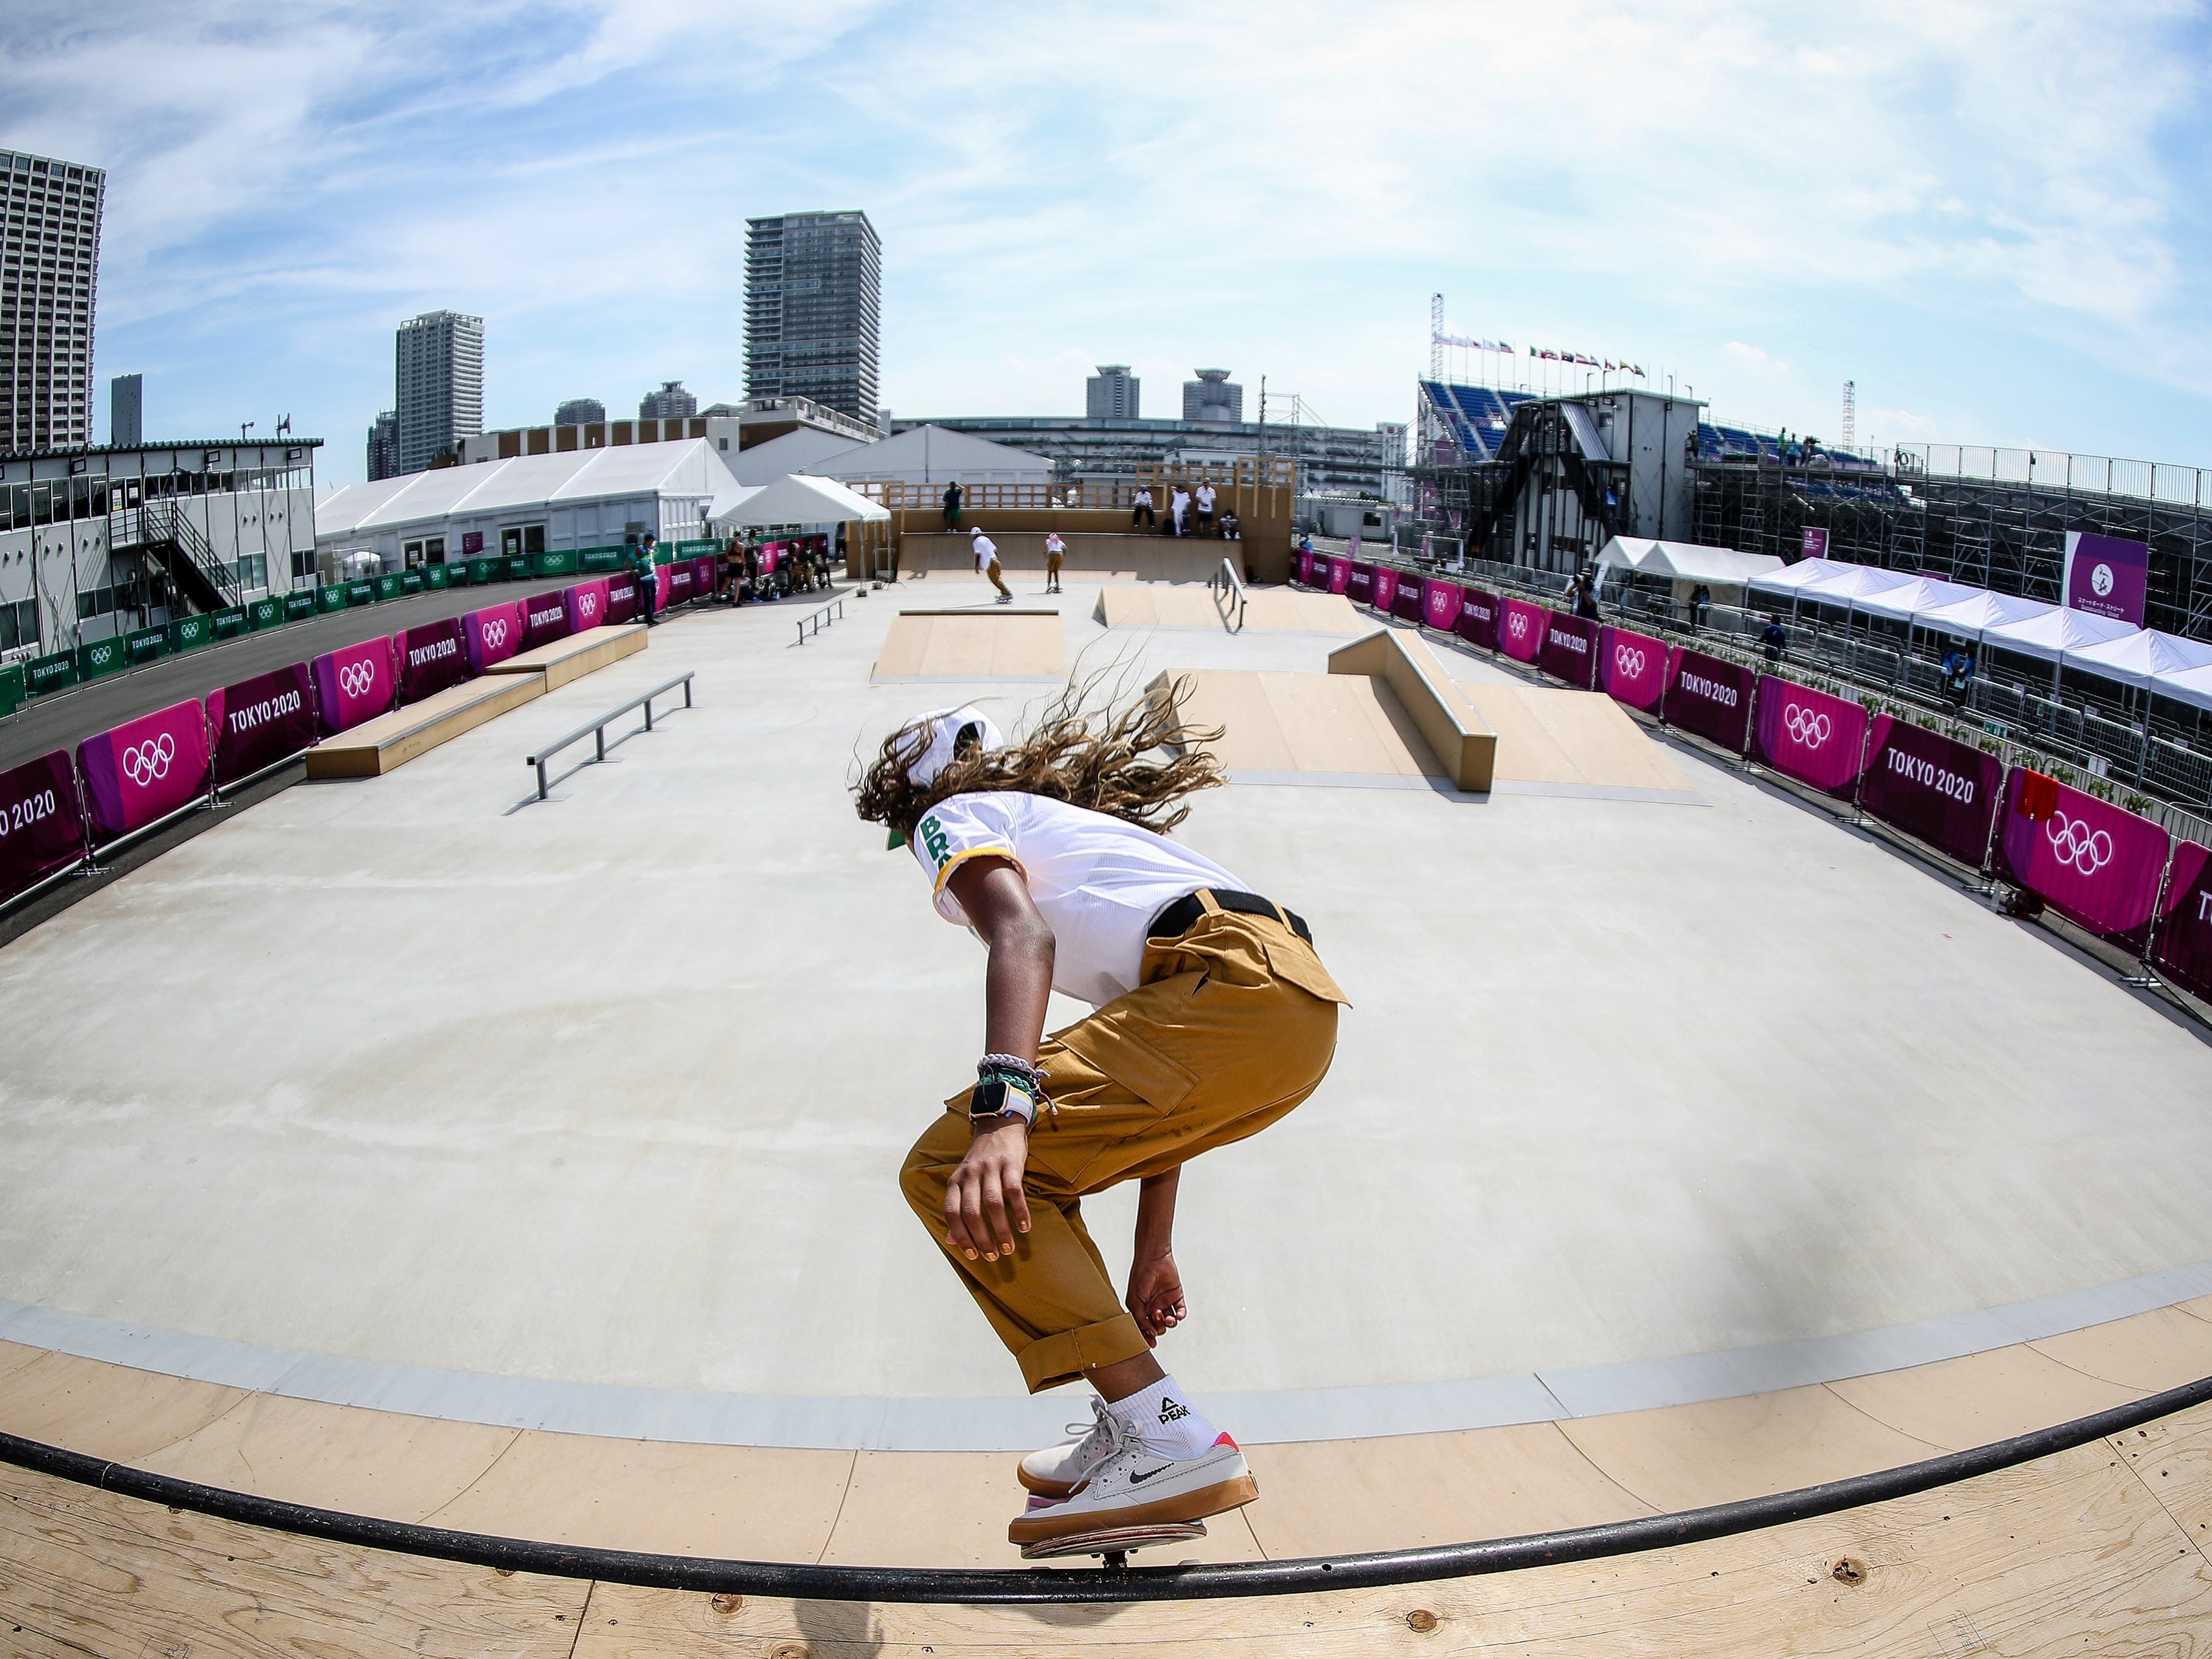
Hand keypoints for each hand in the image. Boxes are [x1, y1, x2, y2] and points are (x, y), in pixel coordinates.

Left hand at [946, 1120, 1031, 1262]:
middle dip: (981, 1238)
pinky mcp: (1010, 1163)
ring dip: (1001, 1230)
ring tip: (1008, 1248)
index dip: (960, 1236)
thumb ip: (957, 1208)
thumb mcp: (963, 1181)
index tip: (972, 1255)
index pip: (951, 1213)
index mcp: (955, 1181)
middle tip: (993, 1256)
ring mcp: (990, 1168)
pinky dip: (1020, 1211)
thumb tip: (951, 1241)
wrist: (998, 1125)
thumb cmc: (980, 1160)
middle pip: (971, 1212)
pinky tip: (1025, 1227)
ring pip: (992, 1204)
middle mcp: (970, 1175)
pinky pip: (1014, 1191)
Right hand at [1125, 1251, 1186, 1343]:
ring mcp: (1165, 1303)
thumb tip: (1149, 1333)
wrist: (1153, 1259)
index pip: (1145, 1328)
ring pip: (1170, 1322)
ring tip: (1167, 1318)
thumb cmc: (1140, 1277)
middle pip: (1158, 1327)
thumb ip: (1140, 1318)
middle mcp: (1153, 1308)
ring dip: (1169, 1324)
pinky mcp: (1176, 1297)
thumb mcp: (1134, 1300)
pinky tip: (1177, 1316)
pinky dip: (1180, 1317)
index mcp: (1141, 1309)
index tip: (1150, 1343)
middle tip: (1156, 1316)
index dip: (1147, 1337)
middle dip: (1158, 1327)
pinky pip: (1181, 1312)